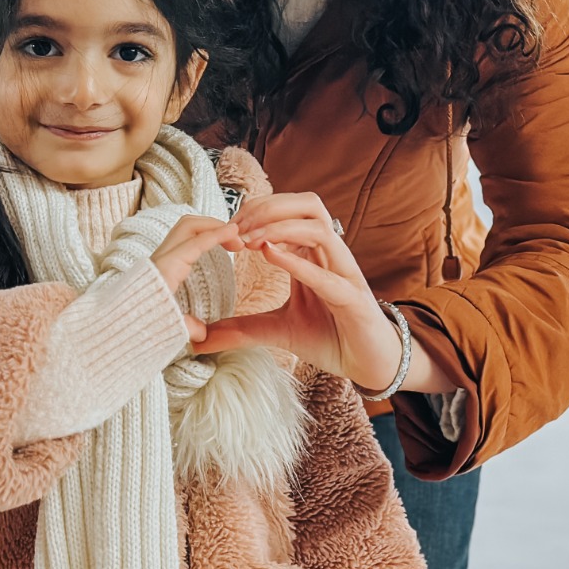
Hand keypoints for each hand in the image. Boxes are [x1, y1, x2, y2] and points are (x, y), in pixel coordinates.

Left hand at [150, 215, 242, 341]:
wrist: (115, 322)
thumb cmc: (140, 322)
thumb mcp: (166, 326)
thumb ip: (187, 328)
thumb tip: (203, 333)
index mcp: (166, 268)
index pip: (195, 242)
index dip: (217, 234)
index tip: (236, 231)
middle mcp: (162, 257)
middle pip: (189, 225)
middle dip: (215, 225)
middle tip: (237, 239)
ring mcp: (161, 256)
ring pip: (185, 228)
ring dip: (208, 228)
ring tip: (228, 241)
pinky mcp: (162, 260)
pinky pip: (184, 238)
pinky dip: (201, 235)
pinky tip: (213, 246)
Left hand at [191, 192, 403, 393]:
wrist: (367, 365)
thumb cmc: (330, 338)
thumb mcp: (278, 330)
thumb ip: (242, 329)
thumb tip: (201, 340)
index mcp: (313, 253)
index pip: (289, 211)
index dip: (258, 210)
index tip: (228, 227)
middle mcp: (331, 255)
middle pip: (308, 204)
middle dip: (270, 206)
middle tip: (237, 225)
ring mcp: (344, 273)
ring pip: (319, 226)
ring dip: (282, 226)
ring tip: (250, 239)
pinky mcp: (354, 299)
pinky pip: (328, 273)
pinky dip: (298, 261)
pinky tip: (270, 255)